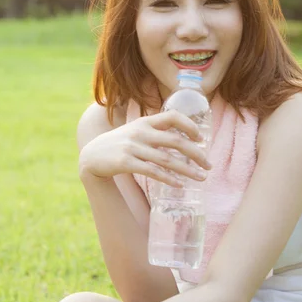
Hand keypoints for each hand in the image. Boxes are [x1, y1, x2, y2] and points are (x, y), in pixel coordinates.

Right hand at [78, 110, 211, 187]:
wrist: (93, 156)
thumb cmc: (121, 143)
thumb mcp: (137, 130)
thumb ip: (156, 130)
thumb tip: (183, 135)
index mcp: (146, 121)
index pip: (173, 116)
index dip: (190, 125)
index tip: (201, 138)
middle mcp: (141, 132)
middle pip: (175, 141)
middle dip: (196, 154)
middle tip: (209, 165)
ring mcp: (133, 147)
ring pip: (167, 160)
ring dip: (187, 170)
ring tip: (201, 178)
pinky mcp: (126, 162)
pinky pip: (152, 172)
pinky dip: (168, 179)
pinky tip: (180, 185)